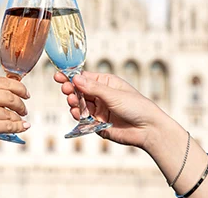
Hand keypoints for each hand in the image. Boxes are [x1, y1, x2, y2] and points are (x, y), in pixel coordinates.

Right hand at [0, 77, 30, 160]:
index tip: (25, 92)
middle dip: (21, 102)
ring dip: (17, 117)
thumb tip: (3, 97)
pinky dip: (18, 126)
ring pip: (9, 112)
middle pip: (10, 95)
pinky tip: (23, 126)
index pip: (3, 81)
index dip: (18, 87)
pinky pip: (9, 125)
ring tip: (19, 120)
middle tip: (24, 107)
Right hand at [54, 71, 168, 149]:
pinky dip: (78, 115)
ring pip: (79, 104)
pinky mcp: (97, 123)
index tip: (59, 76)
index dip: (71, 77)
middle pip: (79, 90)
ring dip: (74, 103)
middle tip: (66, 90)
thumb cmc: (137, 107)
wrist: (148, 130)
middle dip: (71, 90)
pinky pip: (83, 118)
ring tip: (73, 102)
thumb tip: (76, 78)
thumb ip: (93, 88)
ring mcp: (99, 109)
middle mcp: (101, 95)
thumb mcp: (114, 94)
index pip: (84, 78)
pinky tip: (77, 113)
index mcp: (106, 83)